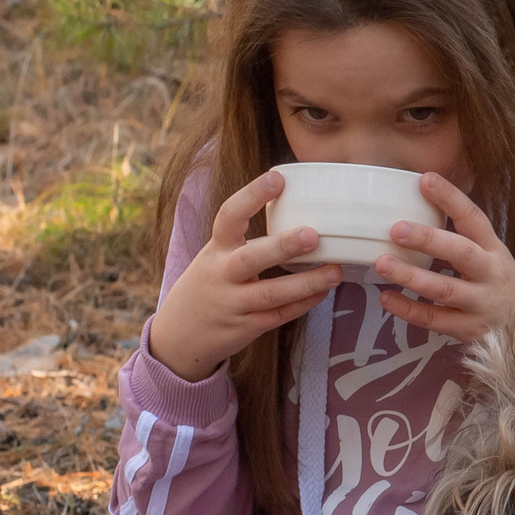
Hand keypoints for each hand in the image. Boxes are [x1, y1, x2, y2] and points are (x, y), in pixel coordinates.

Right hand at [145, 169, 343, 380]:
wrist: (178, 336)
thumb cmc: (210, 284)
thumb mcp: (217, 256)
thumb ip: (247, 239)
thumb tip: (298, 208)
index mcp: (216, 249)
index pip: (228, 217)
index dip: (251, 196)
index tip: (277, 178)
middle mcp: (221, 275)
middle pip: (250, 259)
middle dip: (282, 247)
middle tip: (314, 235)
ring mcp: (233, 304)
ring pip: (271, 294)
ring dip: (306, 283)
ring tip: (336, 271)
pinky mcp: (246, 327)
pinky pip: (278, 316)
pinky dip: (303, 304)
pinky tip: (324, 292)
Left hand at [373, 171, 514, 343]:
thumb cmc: (501, 286)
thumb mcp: (492, 258)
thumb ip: (463, 240)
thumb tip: (419, 211)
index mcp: (494, 250)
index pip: (474, 218)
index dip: (451, 199)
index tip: (426, 179)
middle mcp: (490, 274)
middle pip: (461, 253)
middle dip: (429, 240)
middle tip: (396, 228)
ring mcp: (480, 303)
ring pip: (445, 289)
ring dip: (412, 276)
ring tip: (382, 263)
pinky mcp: (468, 329)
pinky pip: (435, 320)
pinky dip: (409, 310)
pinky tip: (386, 298)